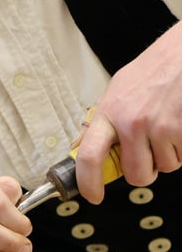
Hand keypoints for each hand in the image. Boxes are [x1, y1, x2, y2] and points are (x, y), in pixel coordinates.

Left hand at [77, 22, 181, 202]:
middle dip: (144, 173)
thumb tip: (79, 149)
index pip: (89, 156)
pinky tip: (178, 127)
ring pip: (164, 168)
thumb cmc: (150, 73)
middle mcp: (131, 123)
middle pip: (136, 175)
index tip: (92, 196)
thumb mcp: (116, 92)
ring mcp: (159, 128)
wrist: (181, 56)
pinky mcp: (181, 131)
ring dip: (166, 157)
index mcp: (108, 113)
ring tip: (165, 130)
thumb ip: (99, 121)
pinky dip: (181, 149)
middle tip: (147, 156)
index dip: (88, 183)